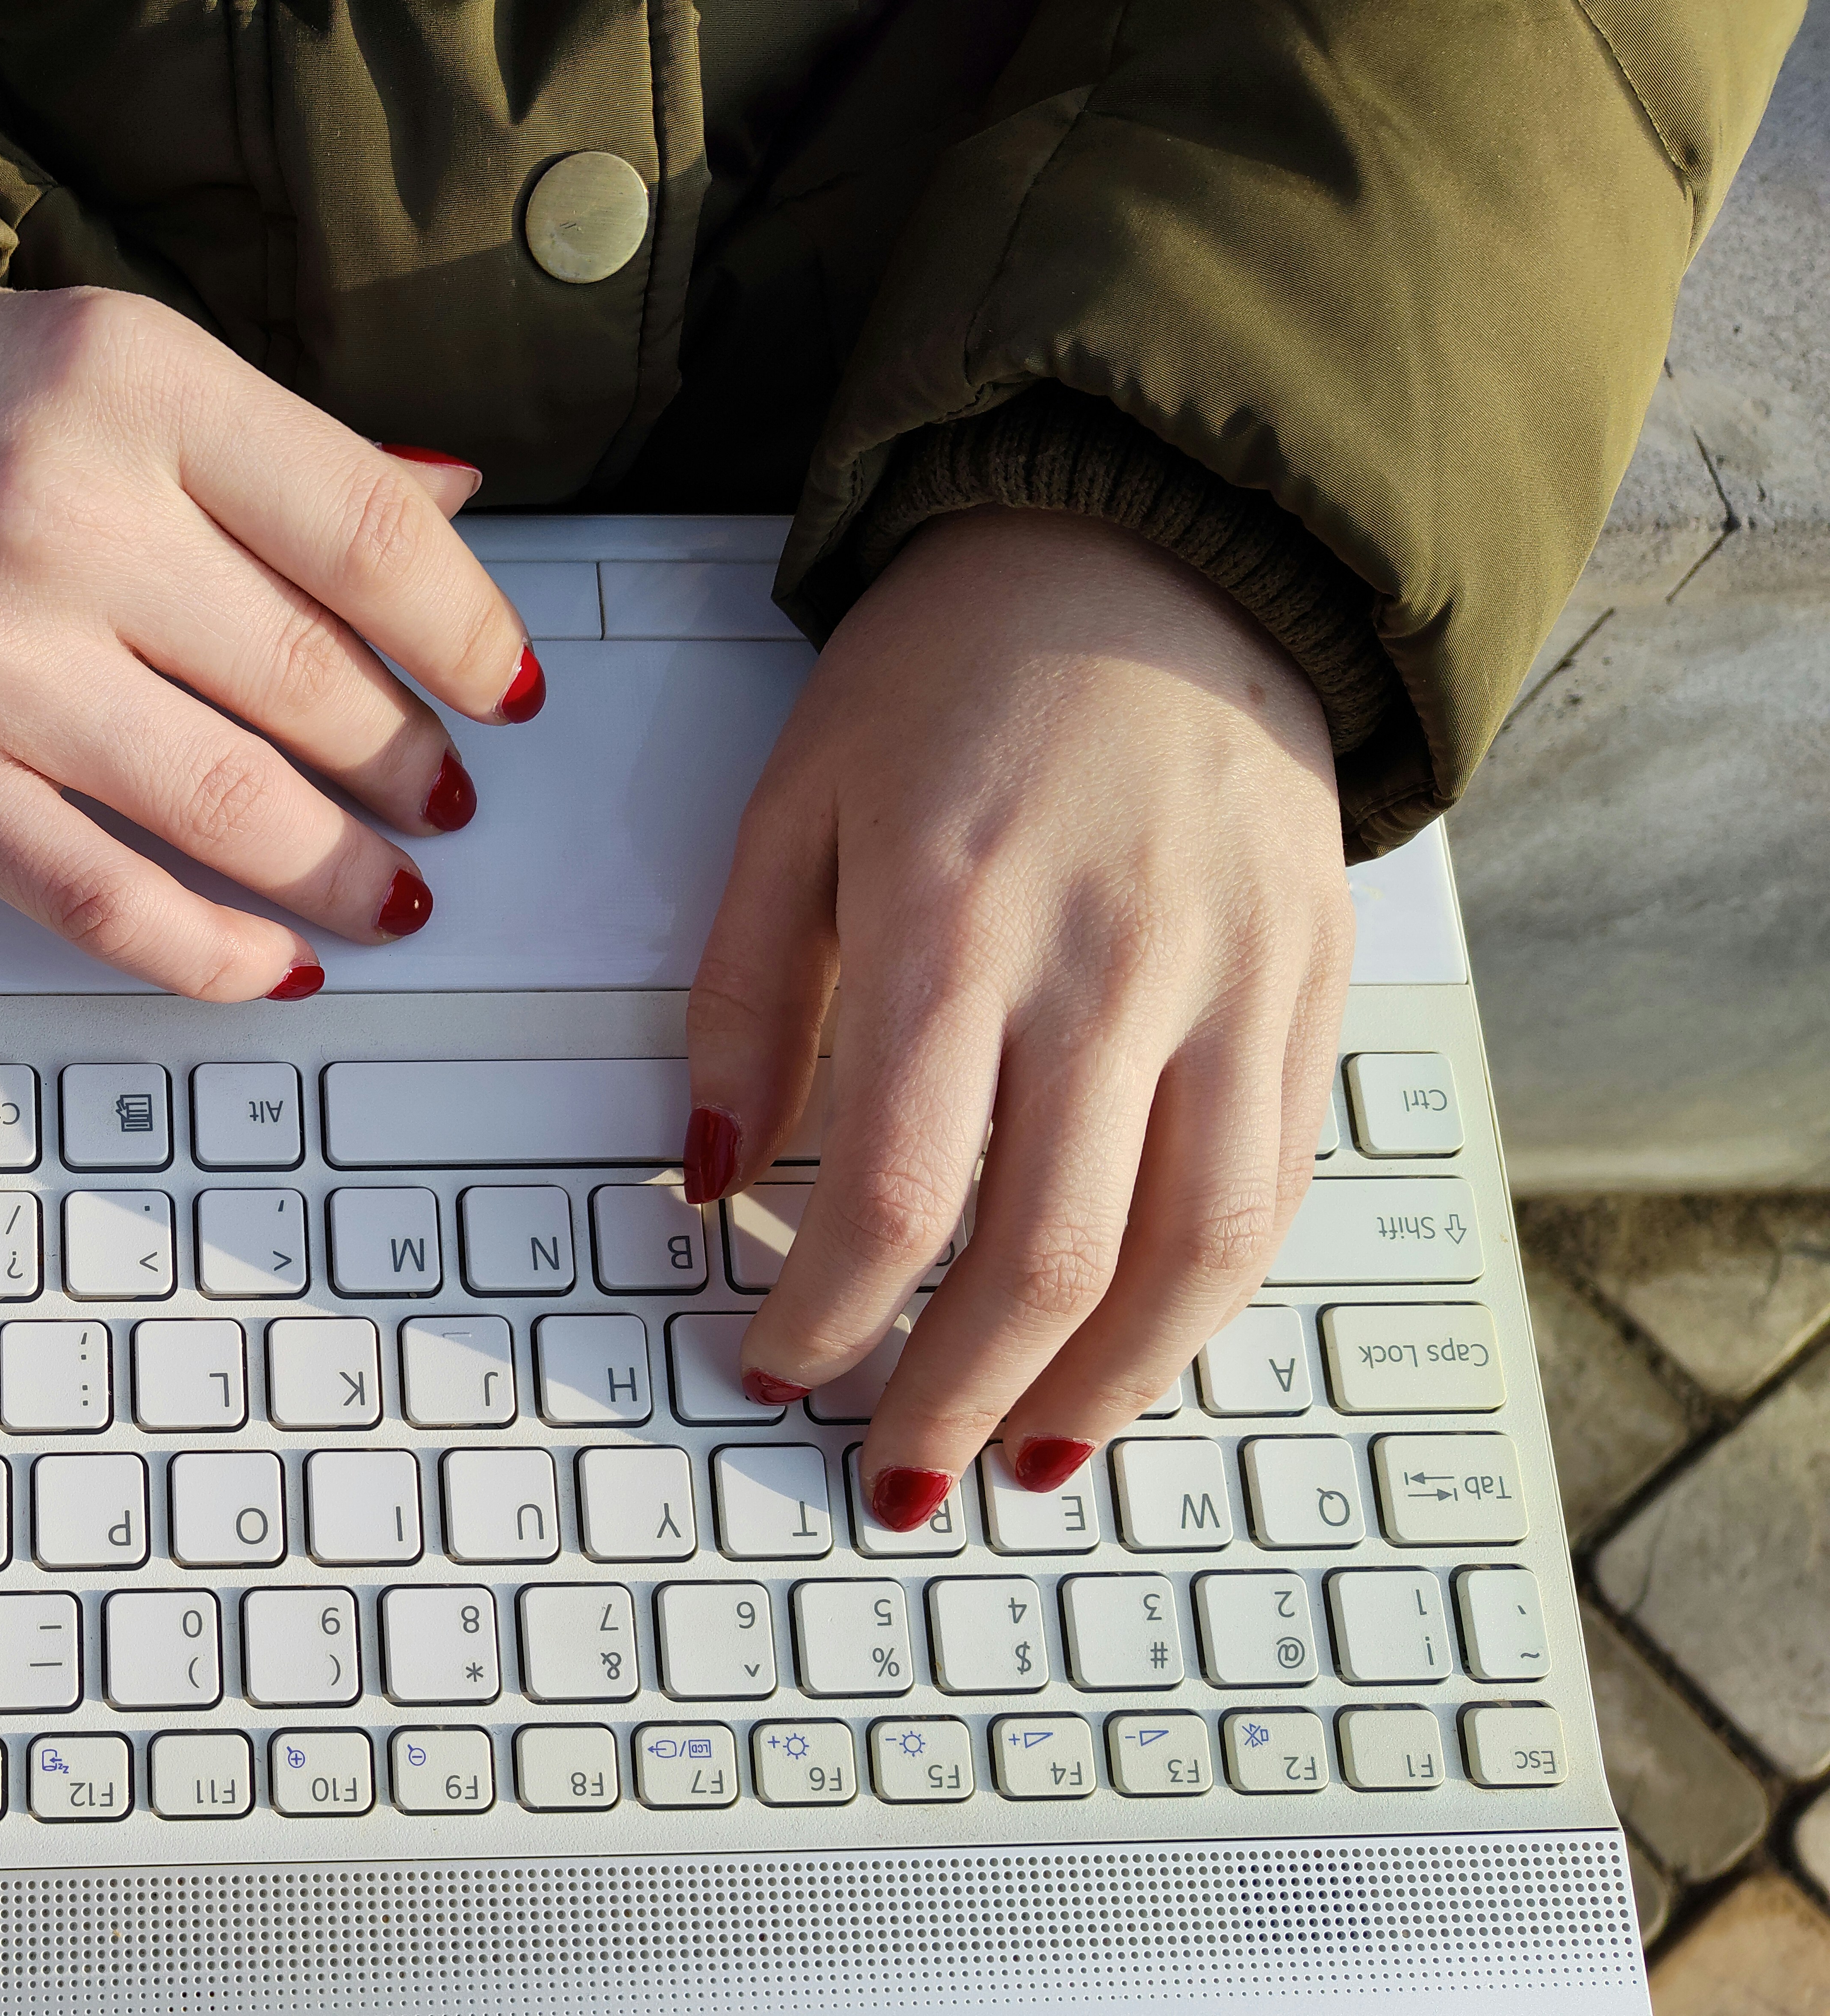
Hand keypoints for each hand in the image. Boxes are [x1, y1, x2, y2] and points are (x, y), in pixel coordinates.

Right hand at [0, 285, 538, 999]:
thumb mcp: (108, 366)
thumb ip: (275, 451)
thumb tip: (448, 517)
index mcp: (129, 389)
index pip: (361, 532)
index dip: (462, 628)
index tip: (502, 687)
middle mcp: (61, 523)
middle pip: (307, 681)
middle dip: (406, 762)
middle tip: (443, 797)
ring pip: (226, 805)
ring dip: (338, 872)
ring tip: (392, 895)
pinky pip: (99, 897)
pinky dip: (208, 951)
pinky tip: (275, 967)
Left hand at [690, 506, 1351, 1525]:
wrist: (1156, 547)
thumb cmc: (956, 672)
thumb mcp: (794, 808)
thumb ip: (739, 999)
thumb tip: (703, 1170)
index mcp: (952, 921)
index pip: (886, 1193)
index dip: (823, 1316)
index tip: (776, 1366)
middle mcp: (1107, 966)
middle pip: (1038, 1258)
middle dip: (952, 1396)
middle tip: (893, 1468)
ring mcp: (1231, 984)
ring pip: (1182, 1258)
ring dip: (1096, 1392)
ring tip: (1021, 1458)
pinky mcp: (1312, 991)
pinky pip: (1271, 1191)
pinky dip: (1201, 1304)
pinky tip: (1131, 1359)